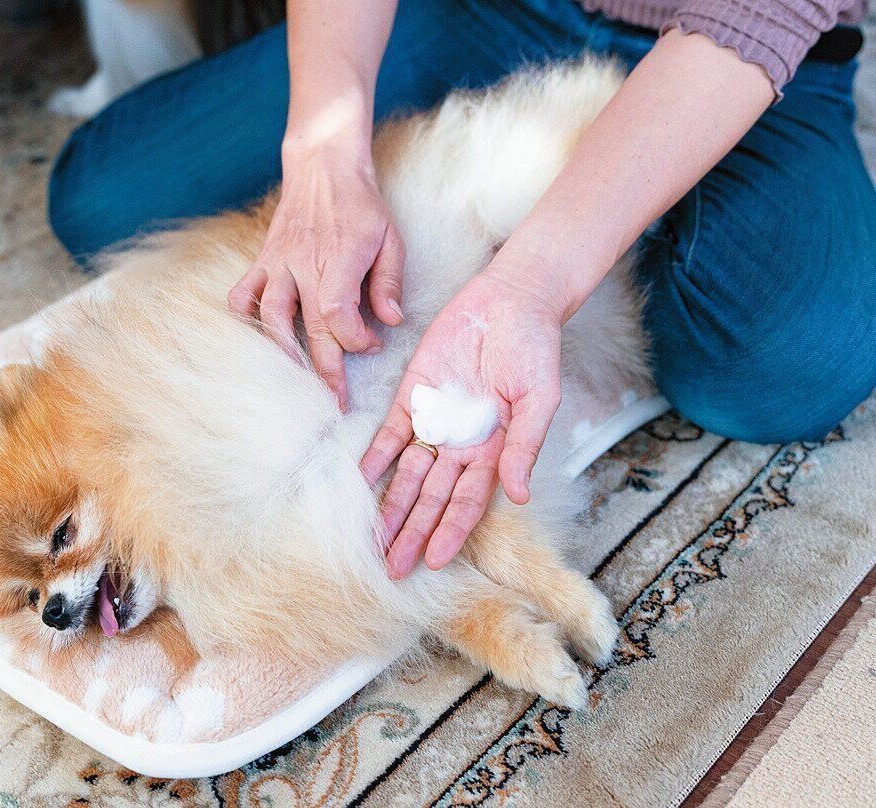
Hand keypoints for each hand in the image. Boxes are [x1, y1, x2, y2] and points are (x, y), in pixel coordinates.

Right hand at [227, 148, 404, 409]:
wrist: (323, 167)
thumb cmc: (362, 206)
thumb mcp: (390, 238)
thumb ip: (390, 281)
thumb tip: (391, 321)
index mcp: (342, 257)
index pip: (339, 312)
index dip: (355, 339)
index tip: (371, 346)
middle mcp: (305, 263)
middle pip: (310, 326)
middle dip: (325, 369)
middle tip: (336, 402)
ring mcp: (279, 262)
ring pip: (270, 316)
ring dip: (283, 353)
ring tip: (295, 382)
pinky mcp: (263, 261)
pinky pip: (242, 294)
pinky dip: (243, 319)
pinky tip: (257, 341)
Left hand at [360, 260, 563, 578]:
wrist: (511, 301)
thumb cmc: (535, 350)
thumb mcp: (540, 400)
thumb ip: (525, 445)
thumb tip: (521, 495)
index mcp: (494, 451)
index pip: (467, 502)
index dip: (450, 532)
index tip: (432, 561)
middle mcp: (461, 444)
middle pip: (432, 498)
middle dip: (413, 533)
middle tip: (392, 568)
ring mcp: (436, 421)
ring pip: (408, 475)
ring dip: (391, 507)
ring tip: (372, 539)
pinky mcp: (414, 396)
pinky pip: (390, 434)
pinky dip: (375, 458)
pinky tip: (360, 482)